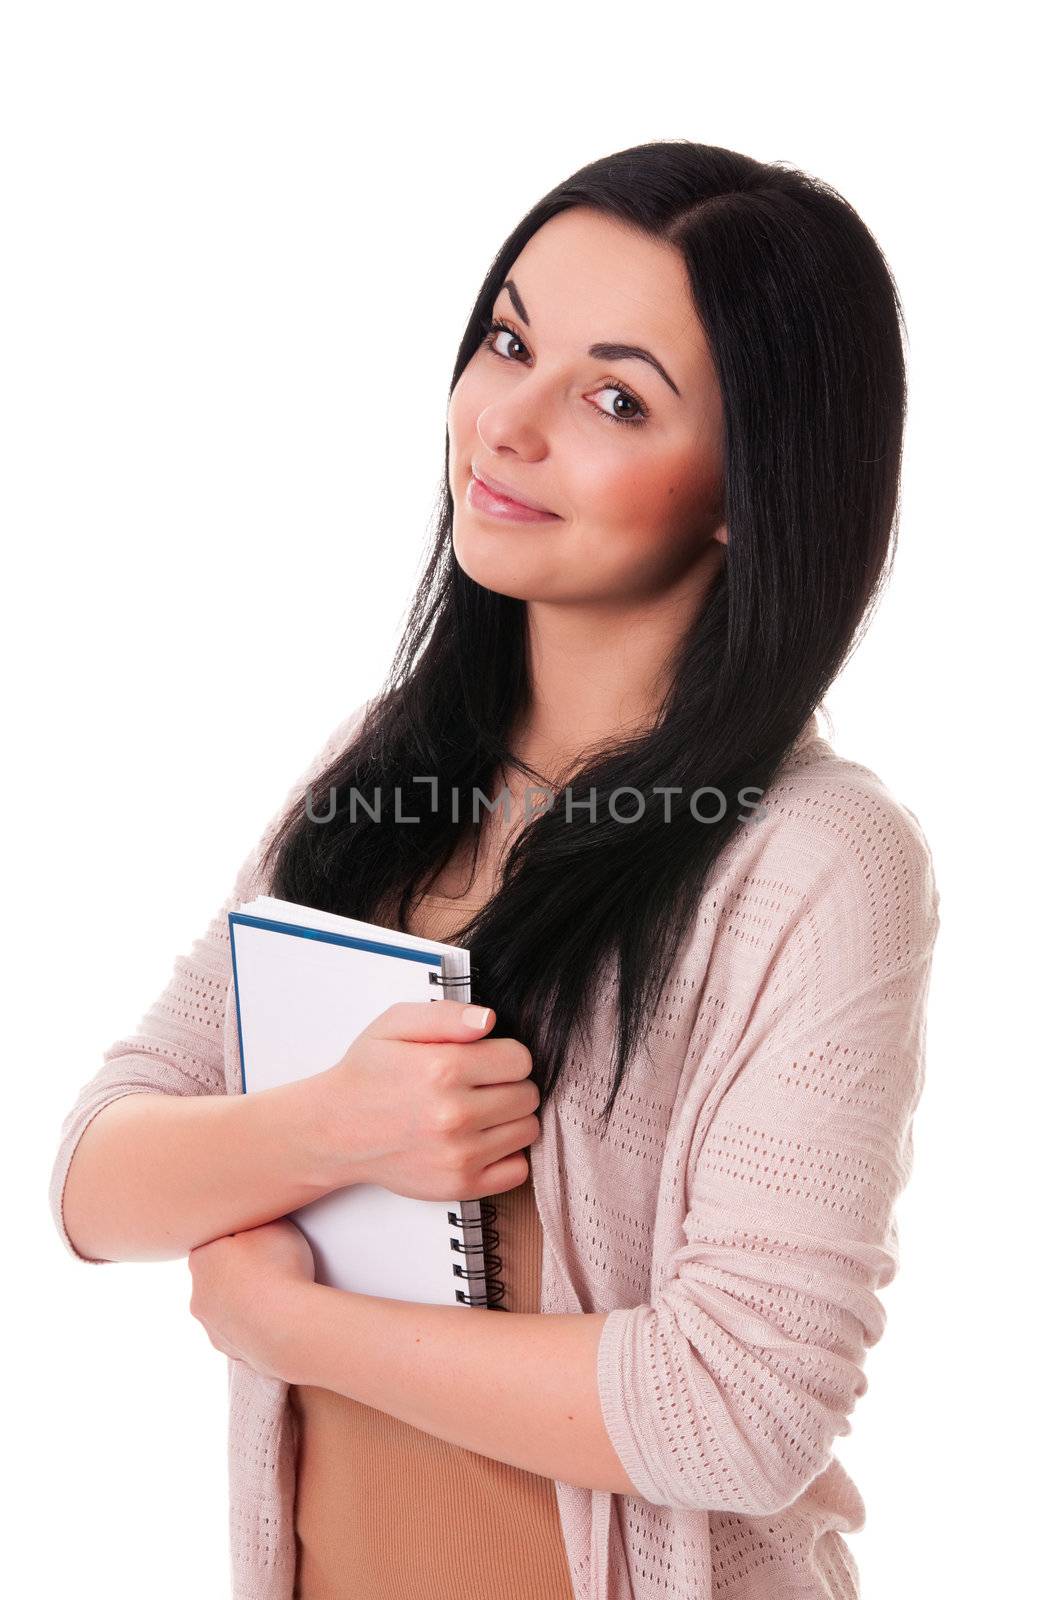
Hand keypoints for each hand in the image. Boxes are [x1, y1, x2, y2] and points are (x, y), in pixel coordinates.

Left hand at [187, 1218, 315, 1381]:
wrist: (285, 1325)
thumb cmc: (277, 1268)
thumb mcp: (273, 1223)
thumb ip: (258, 1219)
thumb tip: (255, 1218)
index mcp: (202, 1257)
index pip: (215, 1241)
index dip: (238, 1239)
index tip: (258, 1240)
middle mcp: (198, 1292)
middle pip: (218, 1275)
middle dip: (239, 1271)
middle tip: (271, 1267)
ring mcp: (210, 1325)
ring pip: (226, 1306)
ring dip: (245, 1300)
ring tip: (276, 1296)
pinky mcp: (227, 1348)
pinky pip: (239, 1330)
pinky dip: (253, 1324)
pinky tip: (273, 1319)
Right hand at [303, 999, 541, 1202]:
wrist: (335, 1130)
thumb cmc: (368, 1075)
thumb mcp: (395, 1024)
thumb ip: (446, 1015)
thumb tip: (489, 1020)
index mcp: (443, 1069)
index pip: (520, 1059)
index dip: (505, 1055)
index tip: (484, 1060)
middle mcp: (454, 1115)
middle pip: (528, 1095)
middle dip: (509, 1085)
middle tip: (478, 1086)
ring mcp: (459, 1155)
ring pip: (527, 1130)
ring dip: (510, 1118)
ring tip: (477, 1111)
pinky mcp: (460, 1185)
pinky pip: (517, 1171)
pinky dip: (506, 1155)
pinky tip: (480, 1140)